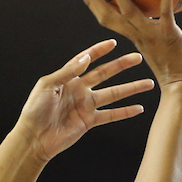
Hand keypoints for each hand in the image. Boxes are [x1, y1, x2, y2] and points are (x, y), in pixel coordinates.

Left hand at [13, 39, 154, 163]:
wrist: (34, 138)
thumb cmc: (35, 110)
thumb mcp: (48, 85)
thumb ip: (68, 71)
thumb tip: (86, 57)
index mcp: (68, 78)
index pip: (86, 60)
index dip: (99, 51)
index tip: (113, 43)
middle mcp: (79, 90)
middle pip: (105, 74)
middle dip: (122, 65)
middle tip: (138, 58)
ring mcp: (86, 106)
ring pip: (113, 94)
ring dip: (131, 88)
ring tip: (148, 83)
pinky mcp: (89, 121)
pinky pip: (110, 115)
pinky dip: (125, 112)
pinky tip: (139, 108)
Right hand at [76, 0, 181, 89]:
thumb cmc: (174, 69)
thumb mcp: (157, 45)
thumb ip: (150, 31)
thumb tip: (152, 16)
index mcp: (132, 38)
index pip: (107, 20)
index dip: (92, 5)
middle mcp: (137, 36)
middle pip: (109, 16)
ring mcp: (152, 35)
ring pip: (130, 13)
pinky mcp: (169, 35)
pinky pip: (165, 13)